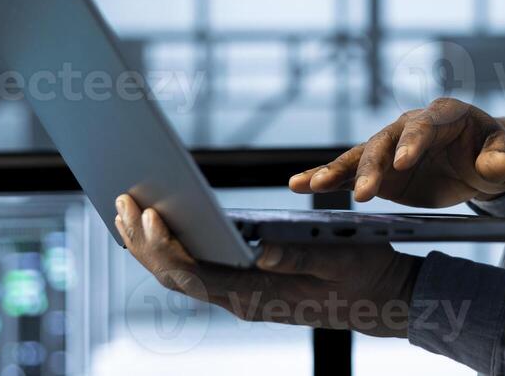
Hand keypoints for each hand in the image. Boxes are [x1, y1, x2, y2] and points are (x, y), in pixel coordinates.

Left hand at [114, 194, 421, 336]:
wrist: (383, 302)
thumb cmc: (366, 277)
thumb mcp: (340, 261)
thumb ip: (300, 258)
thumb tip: (260, 251)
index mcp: (259, 296)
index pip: (195, 274)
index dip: (165, 245)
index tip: (147, 213)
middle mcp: (241, 301)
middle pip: (176, 276)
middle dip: (143, 241)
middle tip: (121, 201)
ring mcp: (241, 297)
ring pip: (181, 275)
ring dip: (149, 246)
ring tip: (124, 211)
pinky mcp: (247, 287)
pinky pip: (197, 271)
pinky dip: (171, 248)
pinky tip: (158, 229)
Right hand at [288, 97, 504, 206]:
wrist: (482, 161)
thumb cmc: (496, 154)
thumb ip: (501, 159)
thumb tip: (495, 166)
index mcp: (444, 115)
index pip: (424, 126)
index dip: (413, 143)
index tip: (402, 164)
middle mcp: (411, 125)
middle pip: (386, 141)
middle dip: (374, 166)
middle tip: (365, 193)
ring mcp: (391, 146)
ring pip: (361, 155)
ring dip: (337, 171)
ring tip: (310, 186)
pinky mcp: (380, 168)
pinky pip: (350, 171)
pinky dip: (326, 177)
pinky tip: (299, 185)